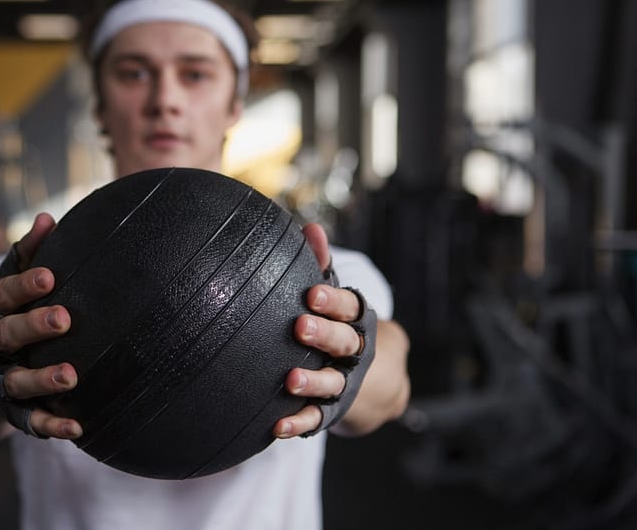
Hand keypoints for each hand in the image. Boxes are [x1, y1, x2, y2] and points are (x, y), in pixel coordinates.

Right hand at [0, 213, 82, 439]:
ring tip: (71, 376)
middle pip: (6, 335)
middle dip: (33, 327)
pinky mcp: (9, 410)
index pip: (2, 295)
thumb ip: (27, 254)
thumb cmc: (3, 315)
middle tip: (64, 319)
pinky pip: (28, 420)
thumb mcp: (8, 285)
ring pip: (16, 380)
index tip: (49, 277)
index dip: (23, 286)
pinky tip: (76, 427)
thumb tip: (48, 218)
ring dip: (42, 379)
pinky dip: (50, 425)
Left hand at [273, 223, 367, 438]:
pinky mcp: (331, 409)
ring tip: (290, 380)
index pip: (350, 308)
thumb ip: (321, 266)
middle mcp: (354, 352)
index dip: (333, 301)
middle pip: (345, 343)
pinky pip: (316, 418)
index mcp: (356, 320)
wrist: (378, 379)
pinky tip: (277, 426)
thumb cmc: (340, 324)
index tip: (312, 294)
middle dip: (324, 335)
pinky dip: (298, 422)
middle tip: (301, 327)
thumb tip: (310, 228)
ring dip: (312, 382)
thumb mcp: (334, 297)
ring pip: (332, 382)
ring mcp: (344, 382)